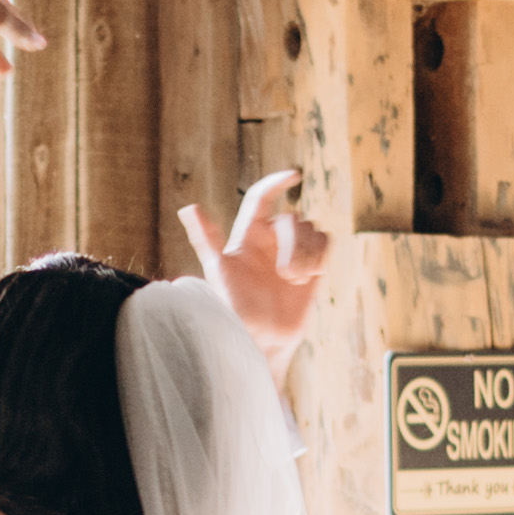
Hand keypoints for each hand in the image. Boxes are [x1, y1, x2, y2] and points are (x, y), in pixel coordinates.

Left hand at [180, 167, 332, 381]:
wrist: (260, 338)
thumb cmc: (234, 307)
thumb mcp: (218, 271)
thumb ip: (205, 238)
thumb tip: (188, 207)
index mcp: (248, 234)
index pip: (261, 197)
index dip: (276, 182)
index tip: (293, 175)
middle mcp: (271, 239)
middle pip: (292, 219)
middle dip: (294, 244)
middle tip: (286, 276)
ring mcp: (293, 252)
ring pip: (312, 229)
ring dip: (307, 253)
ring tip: (295, 280)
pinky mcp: (312, 266)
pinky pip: (325, 242)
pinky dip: (320, 256)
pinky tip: (309, 276)